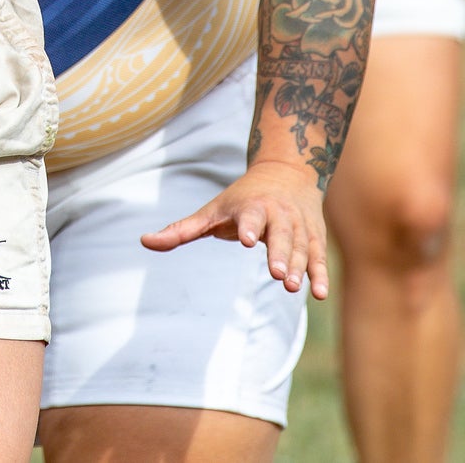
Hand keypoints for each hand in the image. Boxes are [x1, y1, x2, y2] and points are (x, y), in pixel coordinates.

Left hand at [141, 159, 330, 298]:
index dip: (250, 227)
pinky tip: (319, 293)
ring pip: (300, 248)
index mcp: (252, 207)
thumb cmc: (241, 198)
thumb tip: (144, 242)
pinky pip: (318, 257)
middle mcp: (278, 215)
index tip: (248, 240)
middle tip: (277, 275)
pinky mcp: (314, 237)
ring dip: (300, 267)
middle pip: (280, 235)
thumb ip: (181, 230)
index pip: (251, 217)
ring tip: (294, 287)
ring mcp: (298, 225)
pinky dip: (320, 274)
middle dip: (279, 254)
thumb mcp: (211, 210)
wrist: (287, 171)